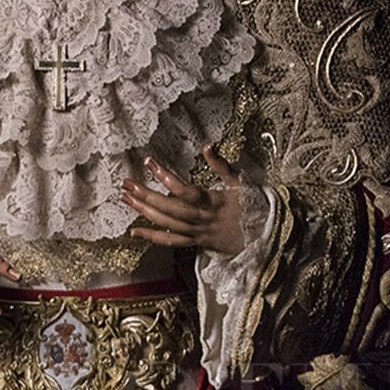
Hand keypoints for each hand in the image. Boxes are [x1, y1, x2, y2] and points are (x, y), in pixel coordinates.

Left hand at [122, 148, 246, 258]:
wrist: (263, 236)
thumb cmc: (252, 206)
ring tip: (126, 199)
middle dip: (146, 195)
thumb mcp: (239, 182)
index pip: (185, 190)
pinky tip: (135, 232)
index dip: (166, 177)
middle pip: (170, 208)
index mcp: (213, 202)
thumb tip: (207, 147)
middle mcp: (203, 219)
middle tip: (126, 183)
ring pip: (167, 224)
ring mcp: (198, 232)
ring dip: (144, 212)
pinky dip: (153, 237)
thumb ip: (221, 165)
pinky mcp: (196, 242)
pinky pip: (171, 242)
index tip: (149, 162)